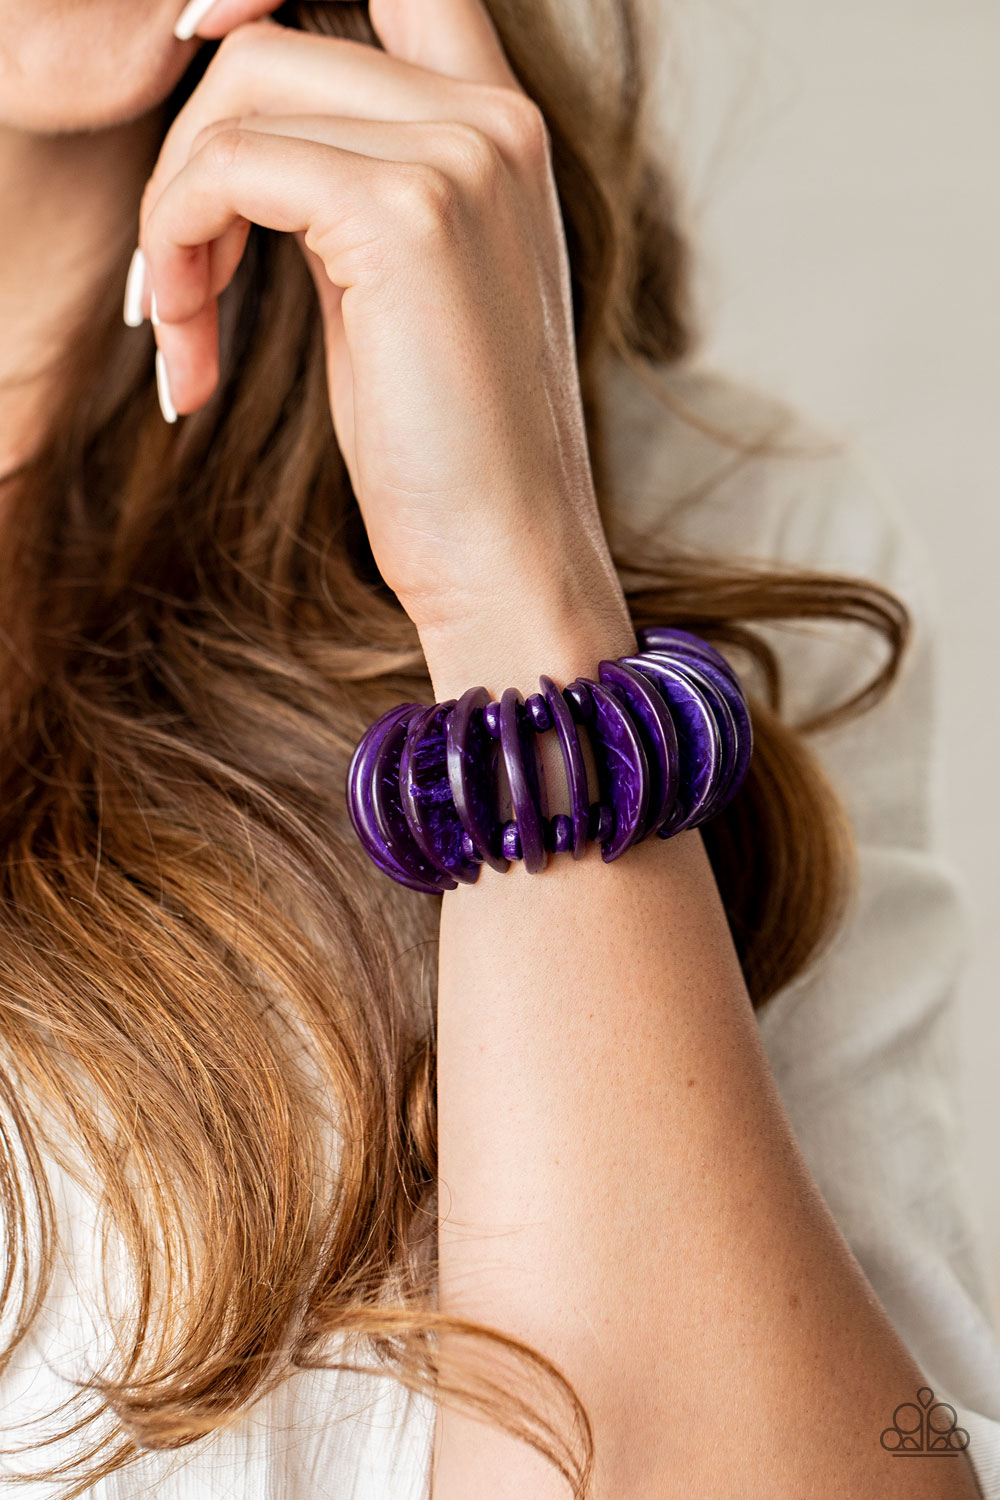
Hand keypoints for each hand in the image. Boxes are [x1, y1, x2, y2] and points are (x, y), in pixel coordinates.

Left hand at [137, 0, 635, 688]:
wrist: (507, 553)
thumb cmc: (448, 449)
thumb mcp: (399, 289)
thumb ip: (348, 188)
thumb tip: (239, 145)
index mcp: (499, 134)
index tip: (194, 47)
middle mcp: (493, 122)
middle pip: (270, 49)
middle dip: (187, 162)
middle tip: (173, 290)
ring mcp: (458, 157)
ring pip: (237, 100)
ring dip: (171, 217)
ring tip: (181, 331)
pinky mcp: (405, 214)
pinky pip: (226, 170)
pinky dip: (175, 248)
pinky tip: (191, 351)